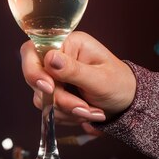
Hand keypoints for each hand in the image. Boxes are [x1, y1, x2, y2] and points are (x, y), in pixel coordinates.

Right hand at [20, 31, 136, 126]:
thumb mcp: (100, 78)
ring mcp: (53, 75)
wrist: (126, 103)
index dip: (33, 70)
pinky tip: (84, 111)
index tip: (49, 88)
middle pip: (36, 78)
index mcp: (68, 44)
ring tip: (91, 111)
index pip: (32, 50)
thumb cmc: (120, 84)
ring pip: (41, 97)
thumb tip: (50, 58)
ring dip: (65, 109)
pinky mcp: (53, 92)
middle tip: (82, 107)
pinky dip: (66, 115)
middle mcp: (56, 57)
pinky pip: (48, 107)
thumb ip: (73, 70)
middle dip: (59, 98)